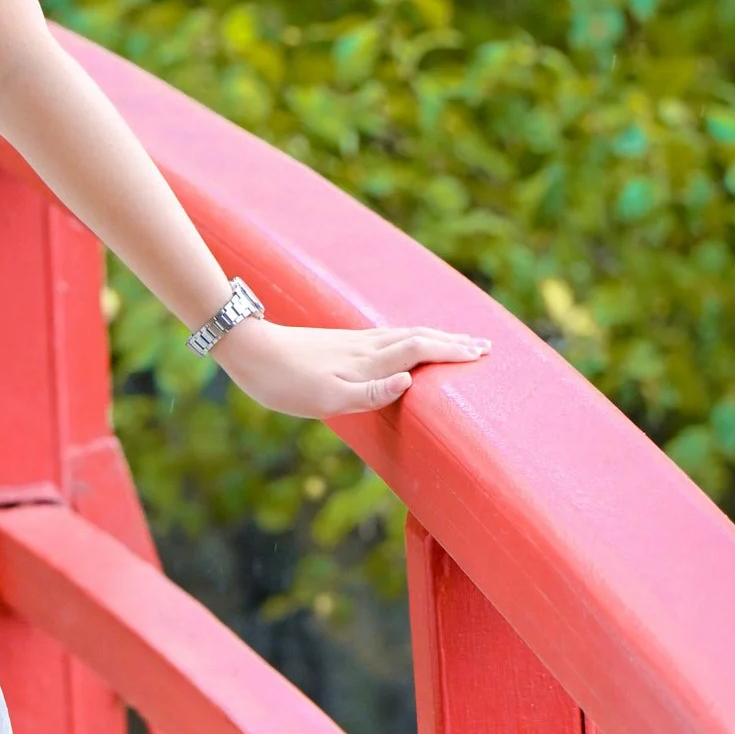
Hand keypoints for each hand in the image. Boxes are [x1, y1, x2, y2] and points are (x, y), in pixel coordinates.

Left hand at [214, 317, 488, 421]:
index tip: (481, 355)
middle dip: (453, 341)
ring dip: (437, 336)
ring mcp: (354, 341)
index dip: (451, 352)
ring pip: (406, 334)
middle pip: (420, 337)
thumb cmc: (285, 383)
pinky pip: (391, 335)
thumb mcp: (325, 400)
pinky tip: (410, 342)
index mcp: (367, 362)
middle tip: (484, 346)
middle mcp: (366, 346)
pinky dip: (414, 337)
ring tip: (458, 340)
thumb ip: (369, 394)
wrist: (250, 351)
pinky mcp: (342, 341)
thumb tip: (408, 381)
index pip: (420, 351)